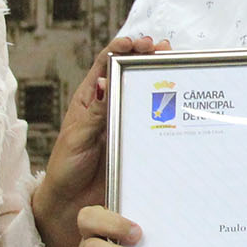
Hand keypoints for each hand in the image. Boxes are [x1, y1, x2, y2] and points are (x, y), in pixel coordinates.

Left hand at [32, 35, 171, 246]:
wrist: (71, 203)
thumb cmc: (66, 168)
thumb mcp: (77, 137)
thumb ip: (93, 113)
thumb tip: (107, 82)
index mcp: (89, 100)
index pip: (105, 64)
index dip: (121, 48)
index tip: (137, 42)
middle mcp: (109, 108)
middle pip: (130, 75)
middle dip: (147, 57)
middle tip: (163, 49)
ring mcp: (124, 125)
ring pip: (144, 96)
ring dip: (159, 79)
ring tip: (175, 66)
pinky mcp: (135, 144)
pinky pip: (153, 124)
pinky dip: (166, 112)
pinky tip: (180, 104)